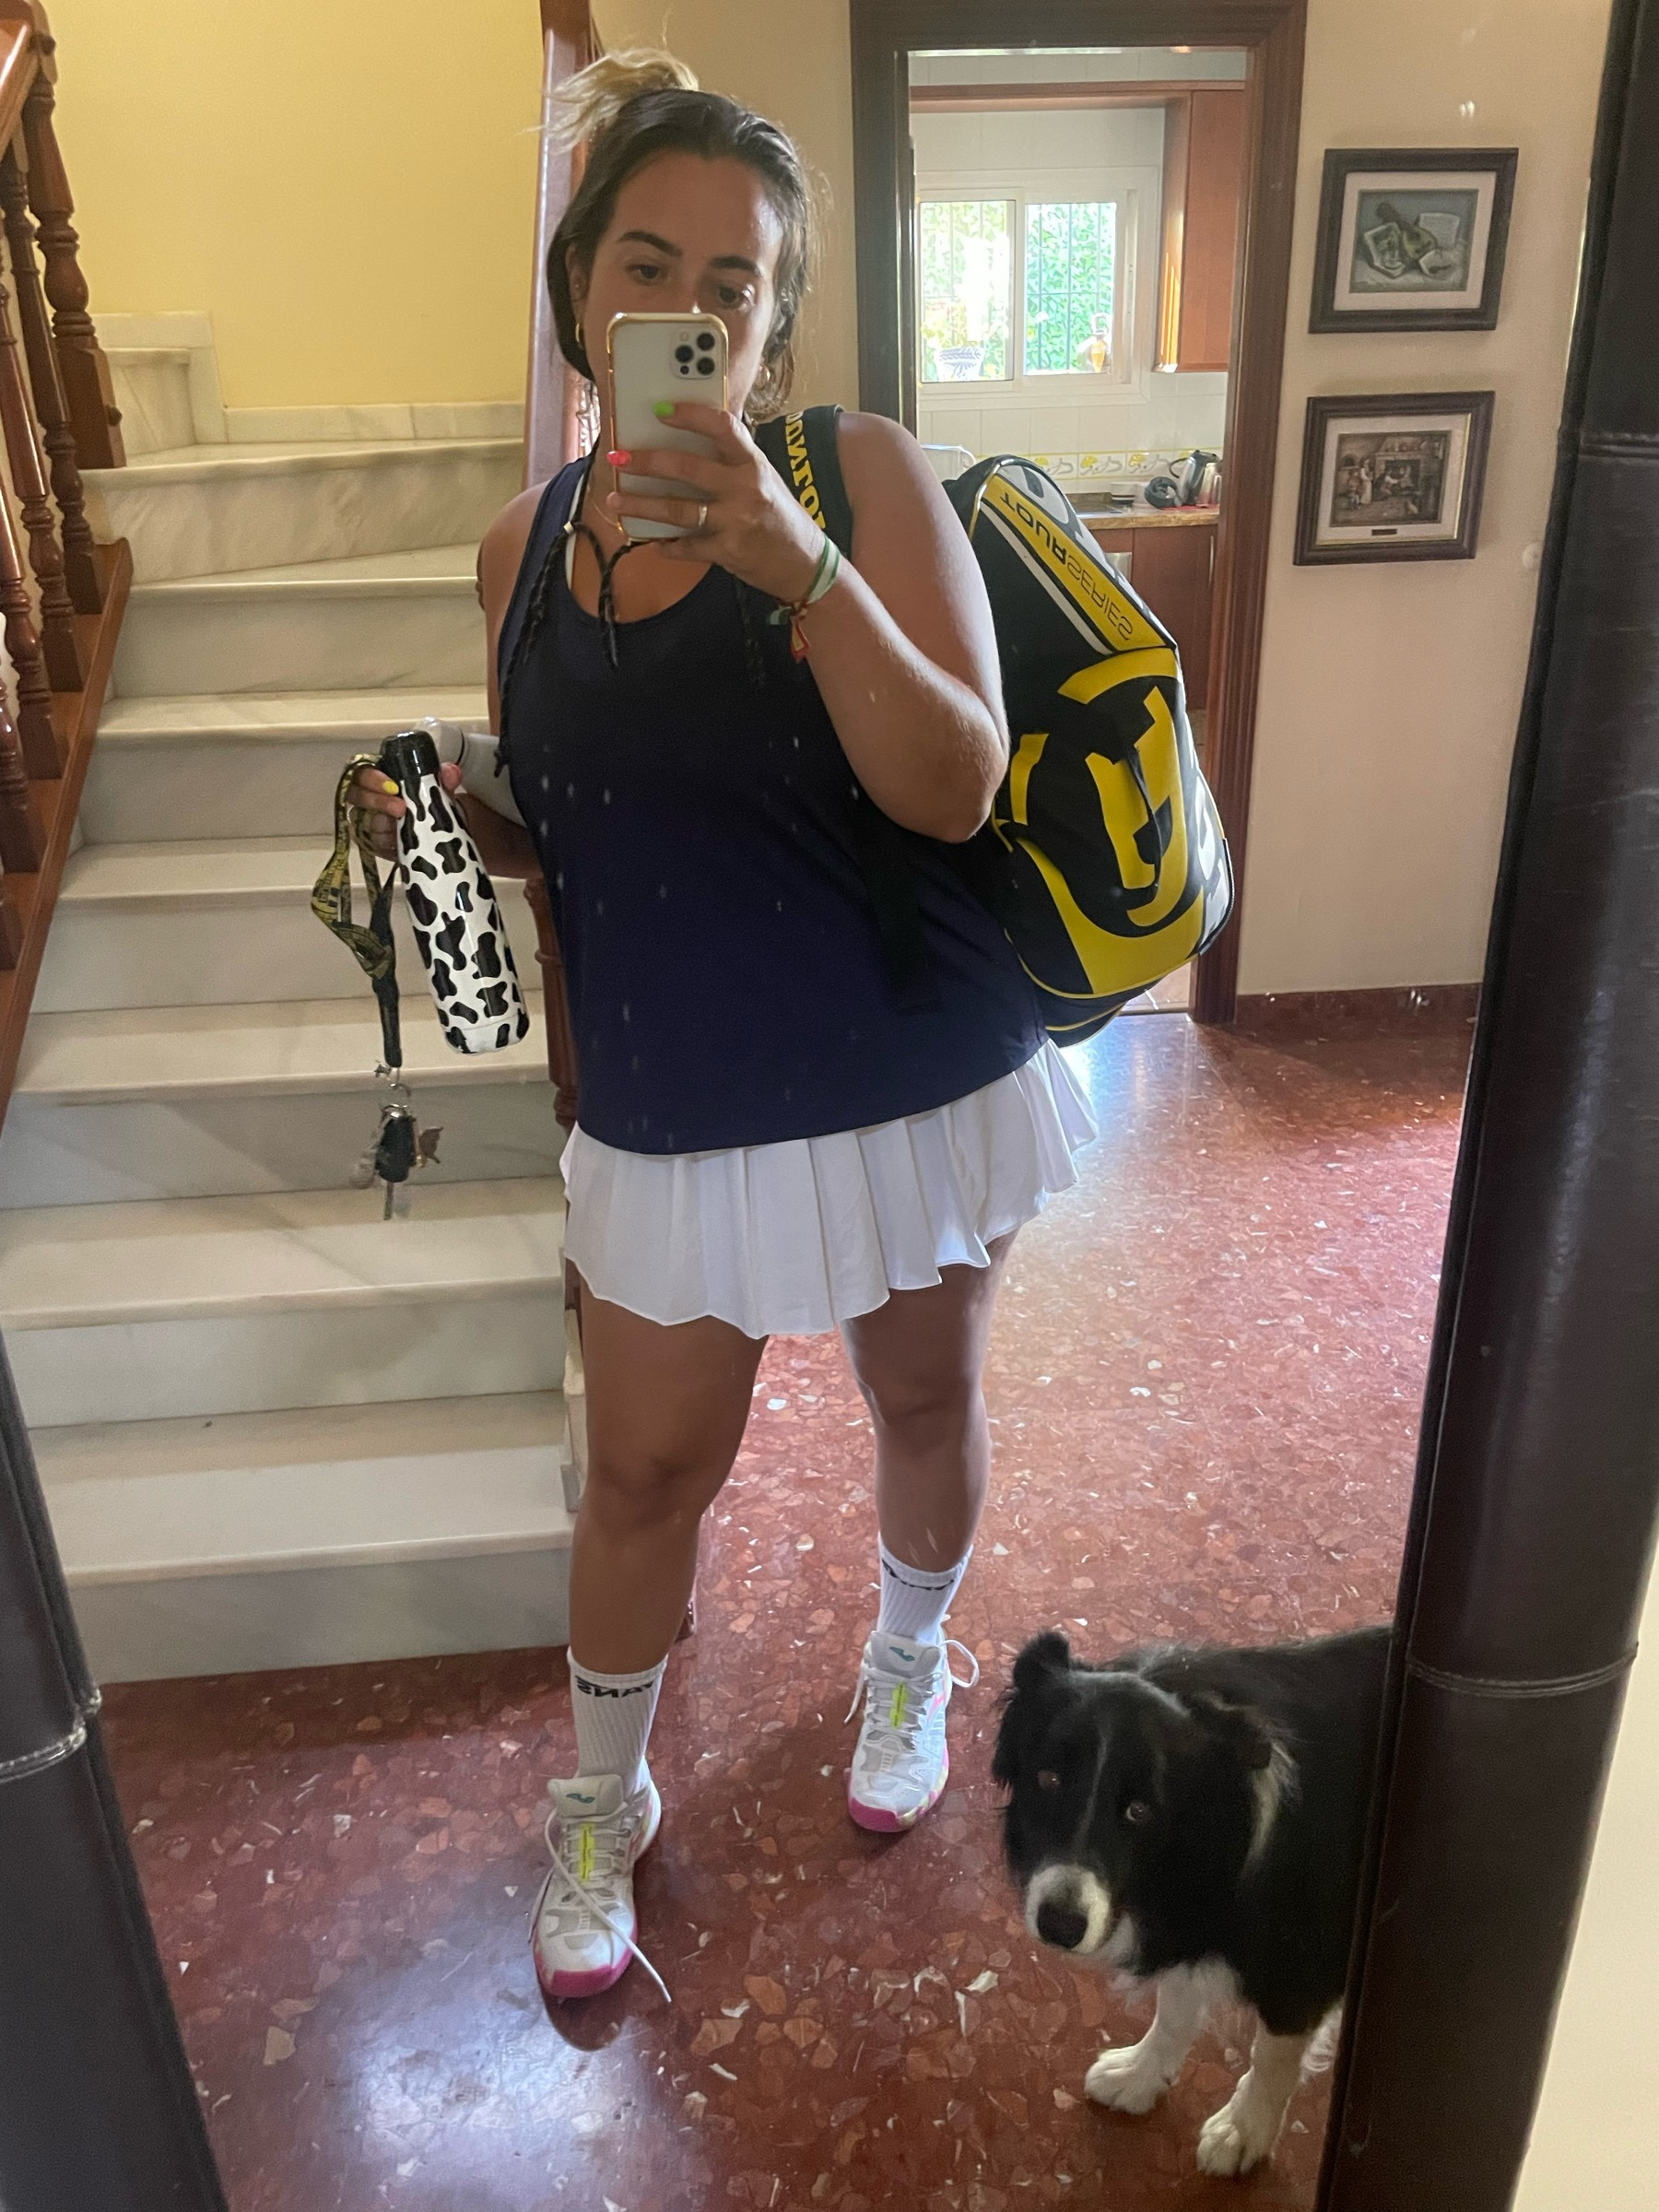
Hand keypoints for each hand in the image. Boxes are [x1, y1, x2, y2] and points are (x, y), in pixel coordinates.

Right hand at [348, 758, 463, 859]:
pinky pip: (373, 843)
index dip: (371, 778)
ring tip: (403, 824)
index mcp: (380, 778)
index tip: (393, 785)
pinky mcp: (375, 844)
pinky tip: (399, 841)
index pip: (362, 772)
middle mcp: (368, 798)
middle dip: (375, 800)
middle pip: (354, 794)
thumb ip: (445, 778)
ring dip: (381, 822)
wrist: (439, 831)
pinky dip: (386, 841)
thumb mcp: (441, 789)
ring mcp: (369, 822)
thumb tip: (450, 772)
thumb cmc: (431, 803)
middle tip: (400, 807)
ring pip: (361, 820)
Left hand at [604, 401, 826, 600]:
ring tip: (614, 501)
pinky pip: (688, 547)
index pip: (722, 427)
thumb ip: (732, 462)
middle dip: (647, 462)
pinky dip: (667, 546)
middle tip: (619, 459)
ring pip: (678, 510)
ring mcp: (736, 521)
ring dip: (641, 506)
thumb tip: (687, 443)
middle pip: (687, 467)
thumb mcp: (764, 479)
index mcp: (753, 463)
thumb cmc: (780, 517)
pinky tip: (652, 543)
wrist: (804, 563)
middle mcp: (745, 488)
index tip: (659, 410)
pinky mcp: (729, 551)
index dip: (689, 415)